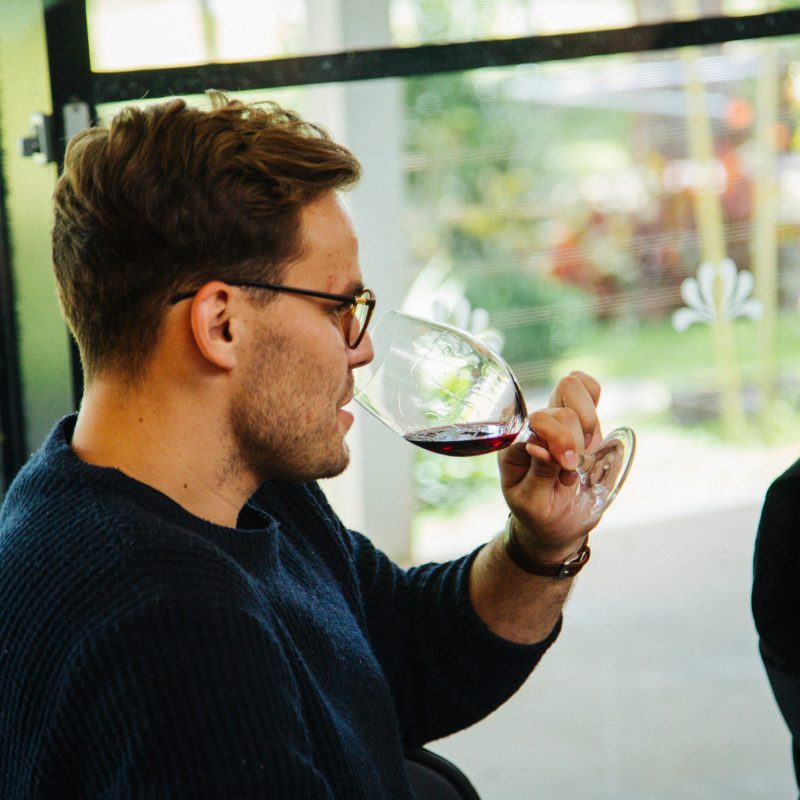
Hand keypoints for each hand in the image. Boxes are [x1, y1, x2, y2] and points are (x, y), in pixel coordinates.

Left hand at [498, 370, 601, 554]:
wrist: (553, 522)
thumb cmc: (539, 513)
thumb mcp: (532, 503)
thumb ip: (539, 474)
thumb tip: (541, 446)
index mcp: (515, 444)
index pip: (538, 421)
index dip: (561, 441)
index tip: (568, 469)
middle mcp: (533, 426)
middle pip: (562, 408)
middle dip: (576, 441)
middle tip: (572, 469)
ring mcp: (555, 418)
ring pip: (573, 386)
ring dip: (588, 423)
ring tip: (582, 453)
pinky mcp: (578, 419)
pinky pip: (589, 388)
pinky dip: (594, 403)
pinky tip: (590, 435)